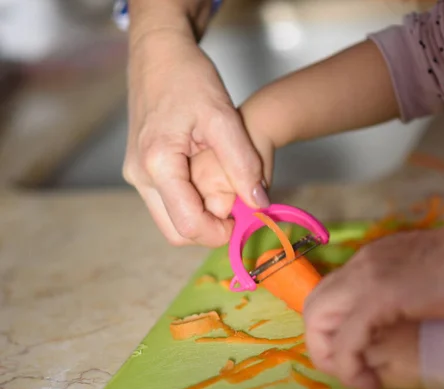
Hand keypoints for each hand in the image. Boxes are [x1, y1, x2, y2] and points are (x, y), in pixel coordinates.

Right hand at [123, 31, 270, 246]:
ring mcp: (137, 175)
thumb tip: (259, 204)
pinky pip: (168, 202)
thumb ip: (242, 164)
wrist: (158, 54)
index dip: (222, 231)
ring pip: (171, 219)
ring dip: (202, 215)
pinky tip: (211, 180)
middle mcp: (139, 176)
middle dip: (211, 228)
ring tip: (227, 188)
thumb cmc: (188, 77)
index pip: (189, 225)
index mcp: (157, 164)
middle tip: (238, 206)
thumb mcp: (224, 117)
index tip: (246, 216)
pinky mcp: (141, 170)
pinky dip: (192, 202)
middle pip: (177, 232)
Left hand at [303, 217, 443, 388]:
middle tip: (352, 370)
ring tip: (359, 379)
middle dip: (322, 346)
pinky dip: (349, 366)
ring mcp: (367, 277)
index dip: (331, 330)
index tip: (357, 355)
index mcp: (371, 259)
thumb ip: (403, 292)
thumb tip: (397, 319)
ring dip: (330, 357)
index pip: (328, 293)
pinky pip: (346, 340)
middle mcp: (361, 264)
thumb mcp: (426, 277)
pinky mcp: (380, 297)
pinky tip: (370, 384)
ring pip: (317, 319)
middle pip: (313, 306)